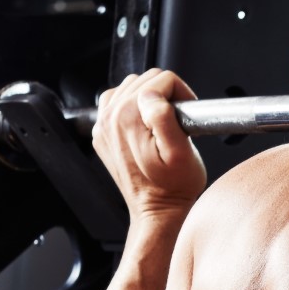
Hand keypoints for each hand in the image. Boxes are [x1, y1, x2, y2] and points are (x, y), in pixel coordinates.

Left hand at [91, 68, 205, 219]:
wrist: (157, 210)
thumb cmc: (174, 186)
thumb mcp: (180, 152)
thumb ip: (164, 117)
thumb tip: (153, 95)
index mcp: (128, 118)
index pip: (162, 79)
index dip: (182, 93)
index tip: (186, 115)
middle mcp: (110, 119)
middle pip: (145, 79)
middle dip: (166, 94)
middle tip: (177, 121)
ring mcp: (103, 126)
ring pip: (130, 86)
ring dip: (149, 97)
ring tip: (162, 122)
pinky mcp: (102, 134)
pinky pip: (116, 102)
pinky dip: (132, 105)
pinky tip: (145, 123)